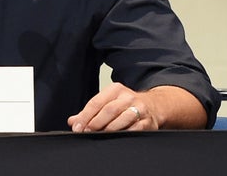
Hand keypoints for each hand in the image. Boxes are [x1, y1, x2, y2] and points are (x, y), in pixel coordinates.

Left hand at [67, 83, 206, 131]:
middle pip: (108, 110)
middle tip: (86, 132)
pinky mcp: (148, 121)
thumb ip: (90, 112)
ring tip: (100, 135)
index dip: (85, 116)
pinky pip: (133, 130)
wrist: (153, 106)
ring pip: (121, 120)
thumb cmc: (125, 105)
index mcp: (115, 89)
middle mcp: (128, 97)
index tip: (77, 126)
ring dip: (108, 130)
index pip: (96, 102)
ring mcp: (139, 108)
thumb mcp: (108, 102)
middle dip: (95, 123)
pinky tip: (116, 137)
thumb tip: (73, 121)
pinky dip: (123, 134)